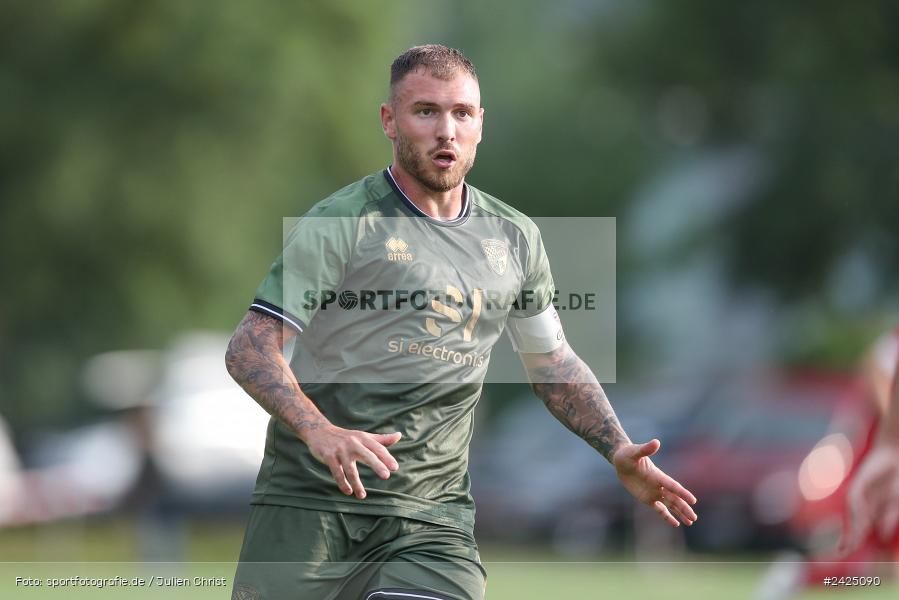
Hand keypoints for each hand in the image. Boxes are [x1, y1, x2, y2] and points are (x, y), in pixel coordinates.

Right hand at [303, 425, 401, 499]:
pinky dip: (343, 483)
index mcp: (363, 438)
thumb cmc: (346, 436)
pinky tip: (348, 492)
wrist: (319, 431)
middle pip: (367, 455)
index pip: (377, 448)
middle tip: (386, 476)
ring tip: (362, 496)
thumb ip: (381, 439)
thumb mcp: (363, 436)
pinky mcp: (329, 456)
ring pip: (350, 469)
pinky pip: (337, 472)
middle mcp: (353, 443)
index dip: (386, 457)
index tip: (395, 468)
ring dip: (357, 484)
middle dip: (377, 465)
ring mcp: (340, 450)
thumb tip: (399, 435)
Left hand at [612, 438, 697, 526]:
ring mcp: (654, 492)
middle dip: (684, 508)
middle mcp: (659, 485)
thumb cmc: (628, 454)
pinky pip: (659, 509)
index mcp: (657, 475)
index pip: (673, 486)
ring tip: (691, 522)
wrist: (621, 461)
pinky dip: (667, 516)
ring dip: (680, 513)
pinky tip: (676, 523)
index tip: (693, 500)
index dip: (682, 493)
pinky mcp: (647, 498)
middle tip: (694, 518)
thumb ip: (646, 449)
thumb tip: (656, 442)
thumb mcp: (635, 452)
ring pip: (670, 505)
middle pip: (674, 499)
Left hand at [839, 440, 898, 554]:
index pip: (857, 527)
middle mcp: (861, 502)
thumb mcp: (895, 503)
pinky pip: (856, 497)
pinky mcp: (859, 481)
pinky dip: (858, 510)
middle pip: (852, 522)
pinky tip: (860, 520)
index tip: (841, 552)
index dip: (849, 540)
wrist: (895, 457)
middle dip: (848, 537)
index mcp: (870, 508)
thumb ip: (889, 518)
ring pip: (853, 512)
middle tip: (841, 552)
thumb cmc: (896, 480)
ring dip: (853, 527)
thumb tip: (883, 535)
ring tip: (850, 542)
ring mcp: (859, 492)